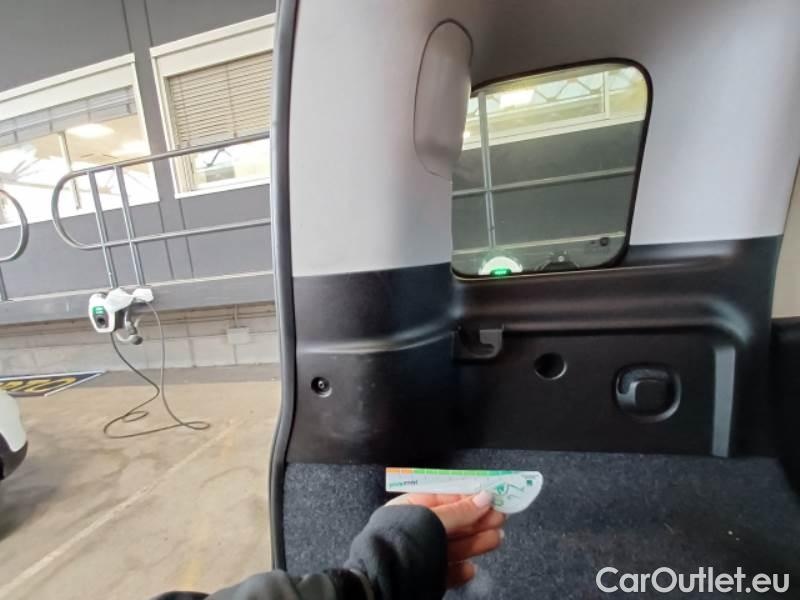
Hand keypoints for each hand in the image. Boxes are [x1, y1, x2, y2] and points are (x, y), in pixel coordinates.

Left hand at [387, 492, 504, 587]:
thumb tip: (485, 497)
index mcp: (411, 508)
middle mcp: (415, 530)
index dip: (469, 497)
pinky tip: (472, 568)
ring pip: (453, 547)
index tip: (493, 497)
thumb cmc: (404, 543)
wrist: (384, 583)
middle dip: (477, 520)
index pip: (444, 498)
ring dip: (476, 542)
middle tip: (501, 517)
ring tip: (497, 538)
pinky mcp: (424, 577)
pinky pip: (446, 571)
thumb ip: (460, 511)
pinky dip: (461, 569)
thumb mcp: (433, 519)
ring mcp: (420, 555)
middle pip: (452, 523)